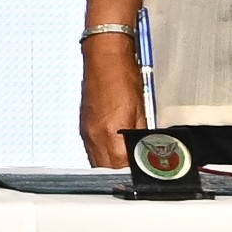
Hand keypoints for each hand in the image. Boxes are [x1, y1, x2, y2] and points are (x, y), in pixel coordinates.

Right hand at [78, 46, 145, 168]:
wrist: (105, 57)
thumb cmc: (123, 76)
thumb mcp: (142, 110)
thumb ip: (142, 137)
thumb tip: (147, 153)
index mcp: (110, 134)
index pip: (121, 168)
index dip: (134, 173)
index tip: (143, 173)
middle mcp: (94, 137)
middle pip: (106, 170)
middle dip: (122, 173)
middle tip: (137, 171)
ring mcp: (86, 133)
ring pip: (98, 162)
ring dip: (112, 166)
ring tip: (126, 163)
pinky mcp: (84, 127)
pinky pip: (92, 150)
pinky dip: (104, 154)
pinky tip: (115, 150)